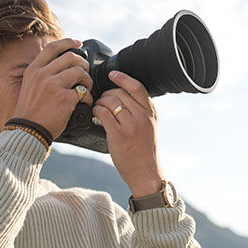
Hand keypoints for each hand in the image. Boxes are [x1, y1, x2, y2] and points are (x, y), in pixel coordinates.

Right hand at [12, 38, 92, 138]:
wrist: (27, 131)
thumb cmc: (31, 113)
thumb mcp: (30, 87)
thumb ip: (43, 74)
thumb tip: (62, 66)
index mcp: (33, 70)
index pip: (53, 48)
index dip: (68, 42)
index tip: (78, 43)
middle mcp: (43, 74)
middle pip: (71, 57)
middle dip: (83, 64)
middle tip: (85, 74)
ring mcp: (53, 85)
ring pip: (80, 72)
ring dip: (87, 81)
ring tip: (85, 89)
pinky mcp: (64, 98)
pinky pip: (83, 91)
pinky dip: (88, 97)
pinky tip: (84, 103)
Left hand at [93, 71, 163, 197]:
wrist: (146, 173)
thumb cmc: (145, 151)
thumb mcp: (150, 127)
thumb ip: (141, 111)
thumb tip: (123, 96)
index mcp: (151, 113)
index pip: (137, 87)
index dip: (123, 78)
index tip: (112, 74)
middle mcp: (142, 117)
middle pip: (120, 93)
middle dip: (107, 93)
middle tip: (102, 99)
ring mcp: (131, 126)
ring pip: (110, 101)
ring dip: (100, 102)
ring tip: (98, 107)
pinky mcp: (119, 135)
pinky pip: (103, 114)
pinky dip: (96, 110)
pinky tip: (95, 114)